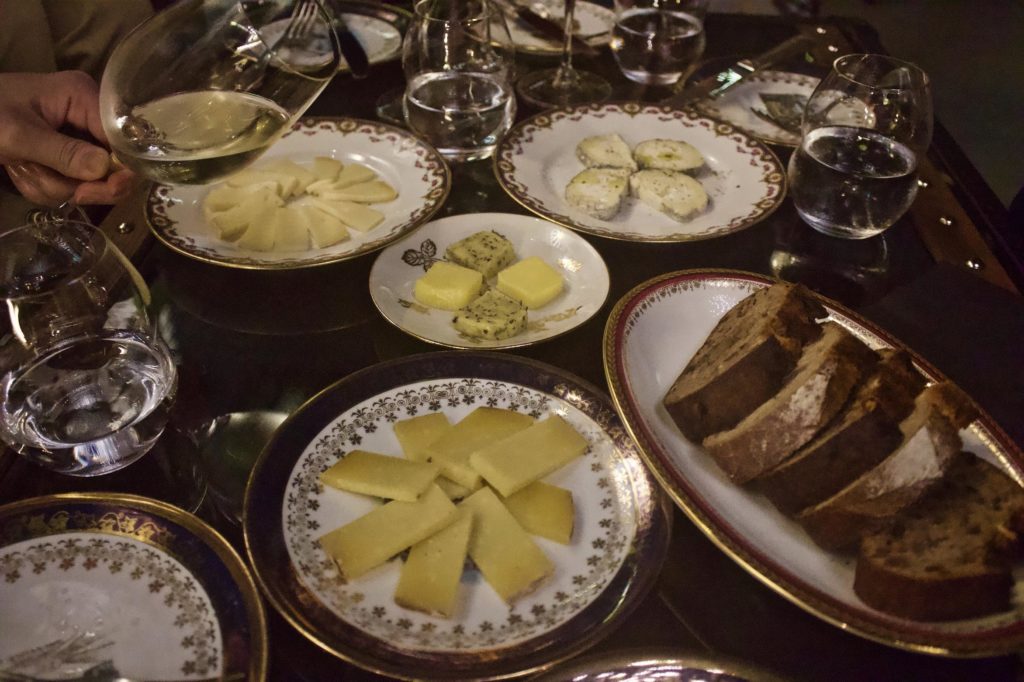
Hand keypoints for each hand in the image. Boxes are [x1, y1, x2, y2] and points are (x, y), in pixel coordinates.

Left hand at [0, 71, 134, 205]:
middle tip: (68, 194)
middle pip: (110, 164)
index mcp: (81, 96)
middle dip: (79, 183)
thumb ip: (62, 153)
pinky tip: (21, 171)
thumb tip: (104, 169)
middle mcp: (86, 114)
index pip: (122, 138)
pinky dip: (44, 185)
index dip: (116, 170)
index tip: (93, 192)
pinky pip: (68, 181)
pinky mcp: (61, 152)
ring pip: (86, 179)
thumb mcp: (18, 135)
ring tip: (21, 170)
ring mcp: (74, 135)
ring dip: (53, 184)